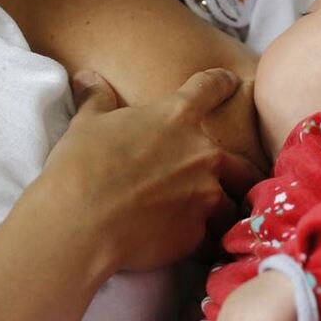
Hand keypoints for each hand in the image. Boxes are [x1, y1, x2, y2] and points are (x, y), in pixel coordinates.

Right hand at [37, 69, 263, 273]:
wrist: (80, 222)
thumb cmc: (81, 166)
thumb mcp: (86, 124)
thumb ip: (97, 100)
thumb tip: (87, 77)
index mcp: (177, 117)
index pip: (210, 88)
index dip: (221, 82)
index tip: (230, 81)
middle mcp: (202, 154)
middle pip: (240, 163)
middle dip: (238, 172)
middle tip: (229, 180)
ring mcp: (205, 195)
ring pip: (230, 204)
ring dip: (220, 210)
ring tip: (209, 221)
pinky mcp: (196, 233)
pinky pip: (208, 237)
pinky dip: (199, 239)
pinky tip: (183, 244)